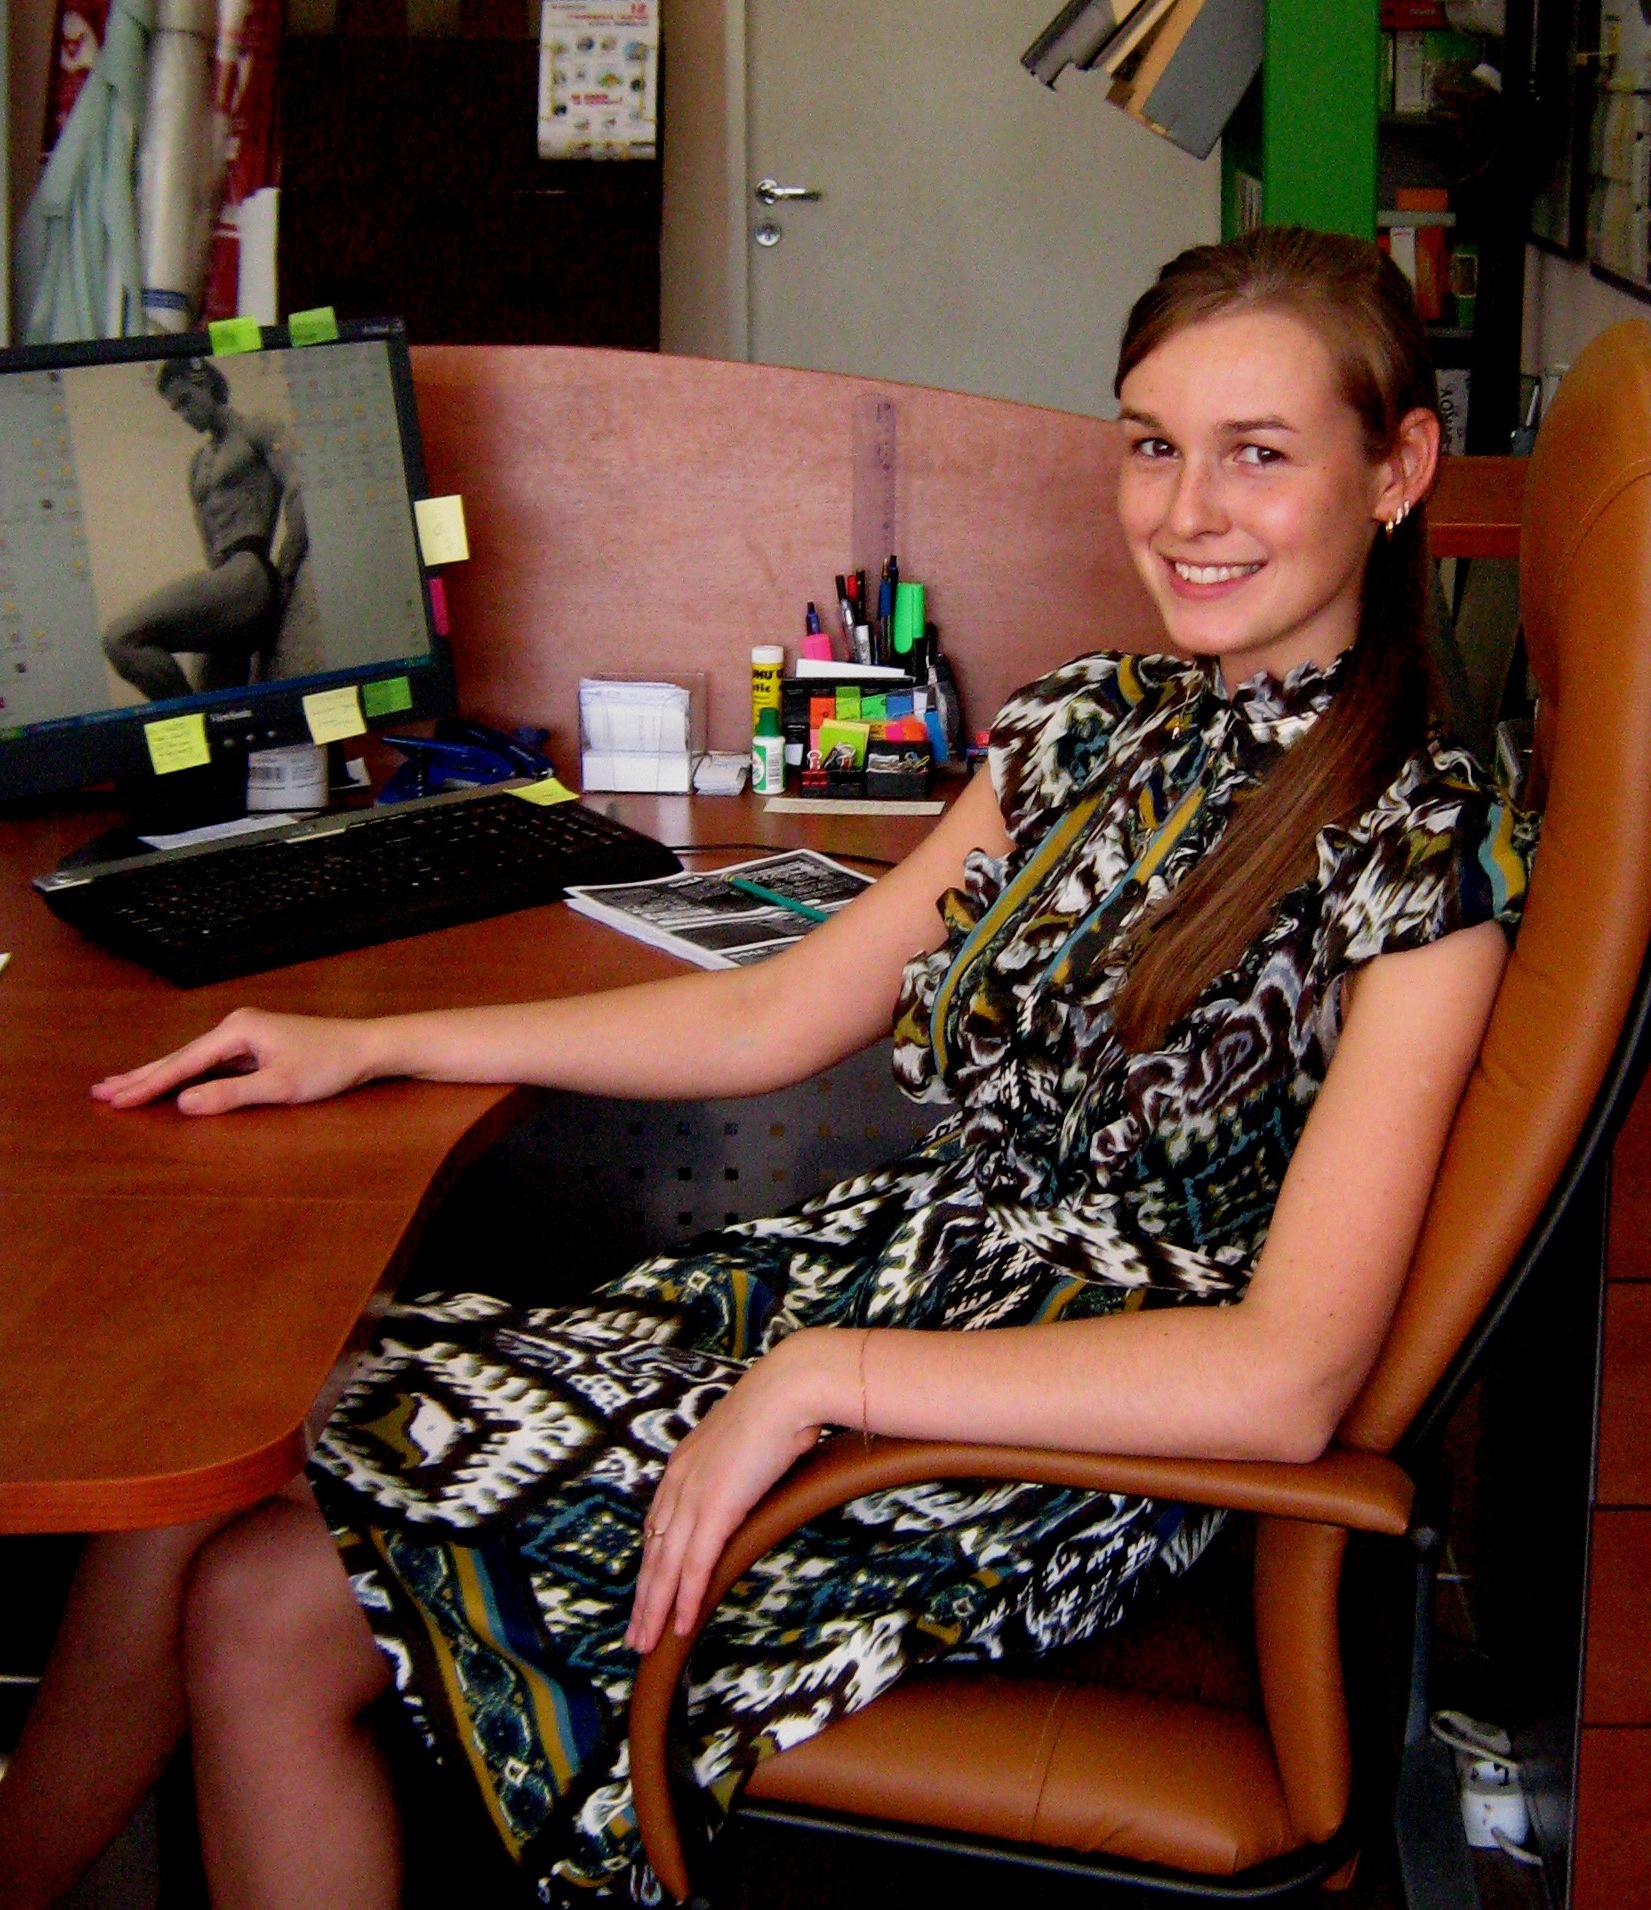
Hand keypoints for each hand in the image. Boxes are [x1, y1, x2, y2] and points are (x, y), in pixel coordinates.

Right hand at [91, 1007, 378, 1114]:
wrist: (366, 1047)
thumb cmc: (329, 1064)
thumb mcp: (280, 1086)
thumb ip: (231, 1095)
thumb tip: (184, 1104)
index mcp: (237, 1030)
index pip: (182, 1063)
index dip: (148, 1085)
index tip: (115, 1100)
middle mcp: (236, 1026)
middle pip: (179, 1056)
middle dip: (140, 1076)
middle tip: (100, 1092)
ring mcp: (245, 1035)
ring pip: (192, 1059)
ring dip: (159, 1075)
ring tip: (122, 1087)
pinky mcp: (255, 1046)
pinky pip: (210, 1063)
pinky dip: (186, 1075)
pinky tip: (171, 1084)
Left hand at [626, 1329, 856, 1655]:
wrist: (789, 1389)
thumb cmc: (780, 1408)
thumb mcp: (748, 1440)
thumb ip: (740, 1465)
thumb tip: (750, 1479)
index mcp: (684, 1464)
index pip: (658, 1525)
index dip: (651, 1563)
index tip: (646, 1591)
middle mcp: (679, 1482)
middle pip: (654, 1552)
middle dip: (643, 1598)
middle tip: (635, 1636)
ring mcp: (694, 1496)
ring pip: (666, 1567)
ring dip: (655, 1610)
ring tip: (647, 1645)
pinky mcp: (716, 1509)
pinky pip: (695, 1565)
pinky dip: (686, 1599)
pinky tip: (680, 1626)